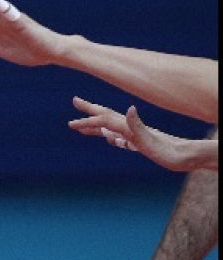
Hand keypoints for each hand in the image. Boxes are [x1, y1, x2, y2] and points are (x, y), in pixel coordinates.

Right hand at [70, 97, 218, 171]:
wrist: (188, 158)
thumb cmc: (170, 153)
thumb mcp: (152, 141)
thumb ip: (138, 126)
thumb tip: (128, 108)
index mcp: (130, 128)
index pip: (104, 121)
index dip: (88, 122)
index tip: (72, 124)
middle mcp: (132, 129)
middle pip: (107, 117)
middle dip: (90, 110)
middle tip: (75, 101)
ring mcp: (137, 136)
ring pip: (112, 128)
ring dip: (97, 125)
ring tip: (83, 125)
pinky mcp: (142, 144)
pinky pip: (121, 138)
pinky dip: (111, 136)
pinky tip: (110, 139)